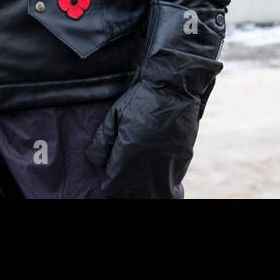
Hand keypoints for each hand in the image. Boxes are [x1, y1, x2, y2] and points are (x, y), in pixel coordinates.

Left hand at [86, 80, 201, 197]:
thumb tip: (96, 161)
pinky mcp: (184, 157)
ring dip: (148, 188)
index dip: (111, 183)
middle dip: (128, 189)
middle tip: (125, 180)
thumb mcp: (114, 116)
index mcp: (128, 154)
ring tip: (144, 181)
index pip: (114, 186)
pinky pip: (173, 178)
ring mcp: (168, 162)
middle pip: (135, 193)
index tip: (111, 178)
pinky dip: (165, 178)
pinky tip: (160, 171)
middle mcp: (148, 163)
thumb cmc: (141, 99)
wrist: (175, 87)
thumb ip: (102, 141)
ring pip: (156, 190)